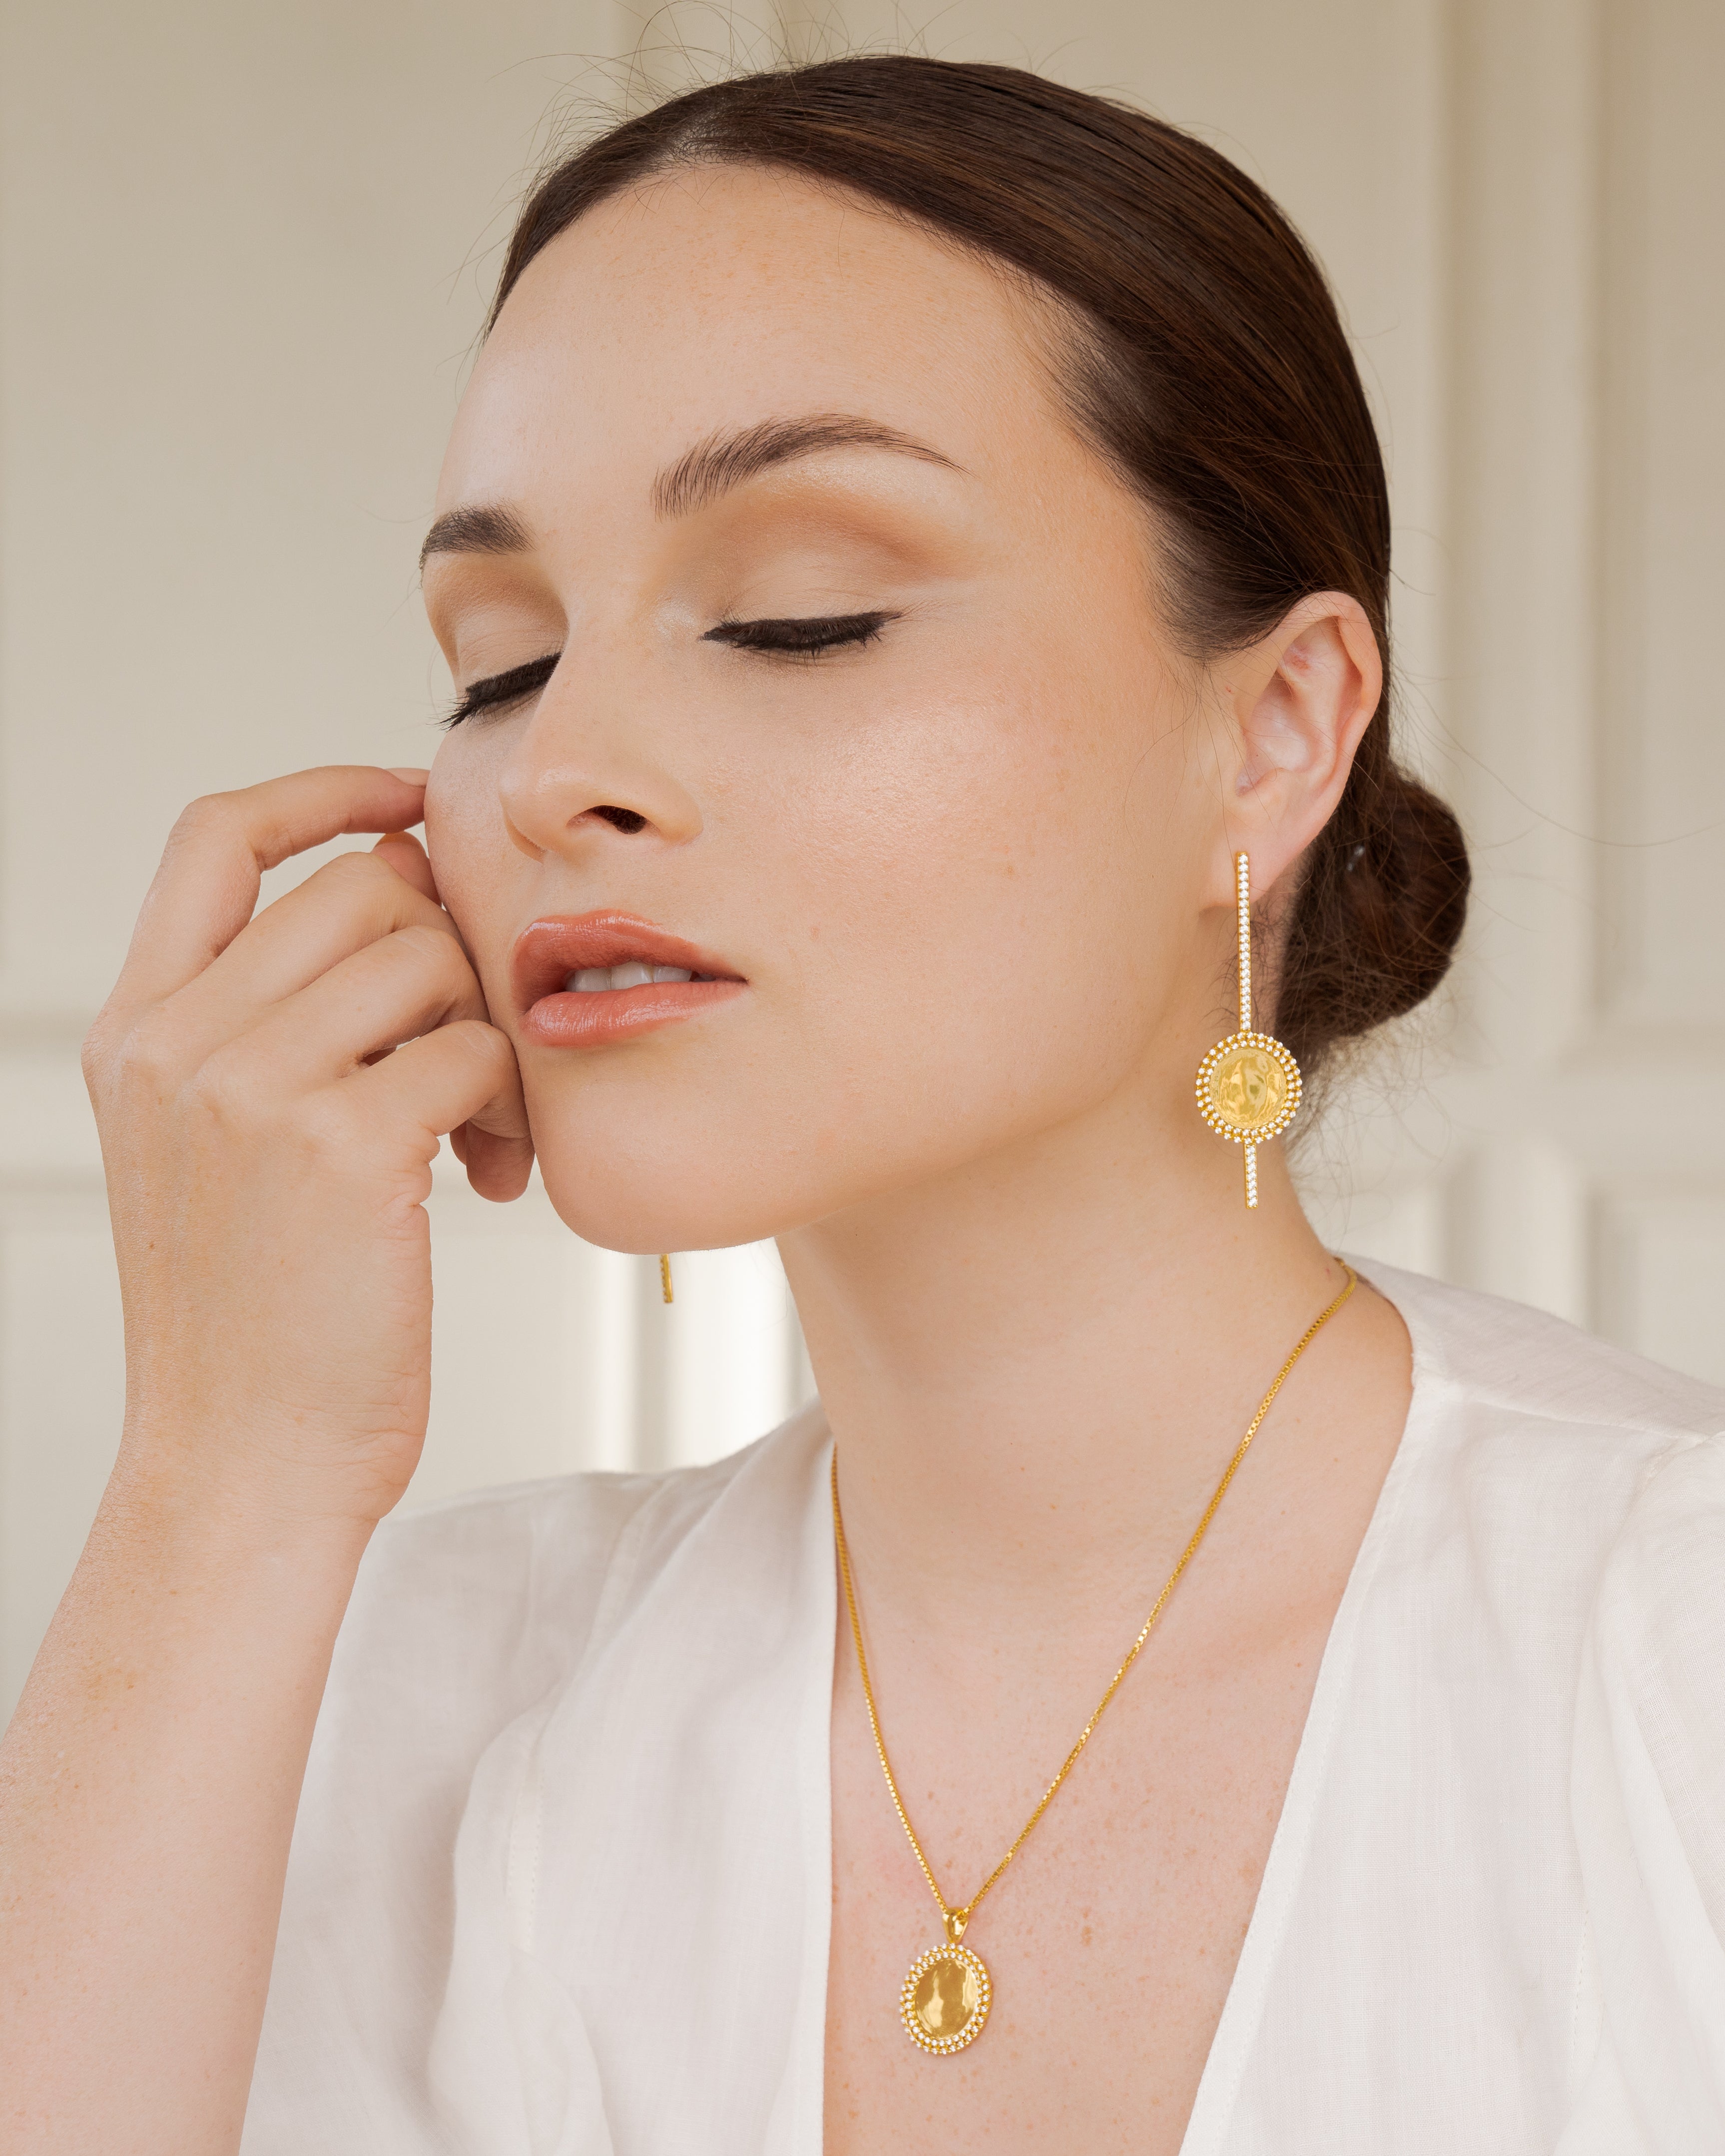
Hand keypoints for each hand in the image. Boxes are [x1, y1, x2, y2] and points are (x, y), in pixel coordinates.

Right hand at [82, 765, 531, 1530]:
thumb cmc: (258, 1313)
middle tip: (465, 1053)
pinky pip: (473, 1049)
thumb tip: (397, 874)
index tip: (411, 799)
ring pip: (426, 959)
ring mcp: (251, 1088)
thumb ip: (273, 1015)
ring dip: (483, 1034)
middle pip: (361, 888)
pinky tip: (490, 1179)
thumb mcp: (219, 1146)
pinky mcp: (342, 1146)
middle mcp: (178, 1041)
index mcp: (139, 1030)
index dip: (326, 792)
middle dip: (444, 954)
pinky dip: (506, 1103)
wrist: (243, 1465)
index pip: (217, 835)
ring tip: (479, 1131)